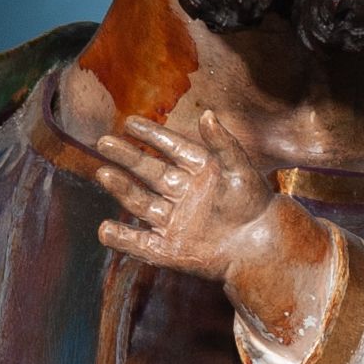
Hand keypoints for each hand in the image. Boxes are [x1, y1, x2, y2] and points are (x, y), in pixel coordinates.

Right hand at [95, 110, 278, 278]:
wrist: (260, 247)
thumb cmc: (254, 206)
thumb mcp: (241, 170)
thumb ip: (223, 144)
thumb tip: (207, 114)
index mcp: (197, 170)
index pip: (170, 148)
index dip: (151, 135)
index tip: (130, 123)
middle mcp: (180, 192)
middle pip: (148, 172)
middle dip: (126, 157)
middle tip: (104, 142)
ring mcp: (172, 221)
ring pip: (140, 202)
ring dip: (121, 188)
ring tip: (103, 173)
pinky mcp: (168, 249)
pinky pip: (140, 244)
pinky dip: (122, 239)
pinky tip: (105, 230)